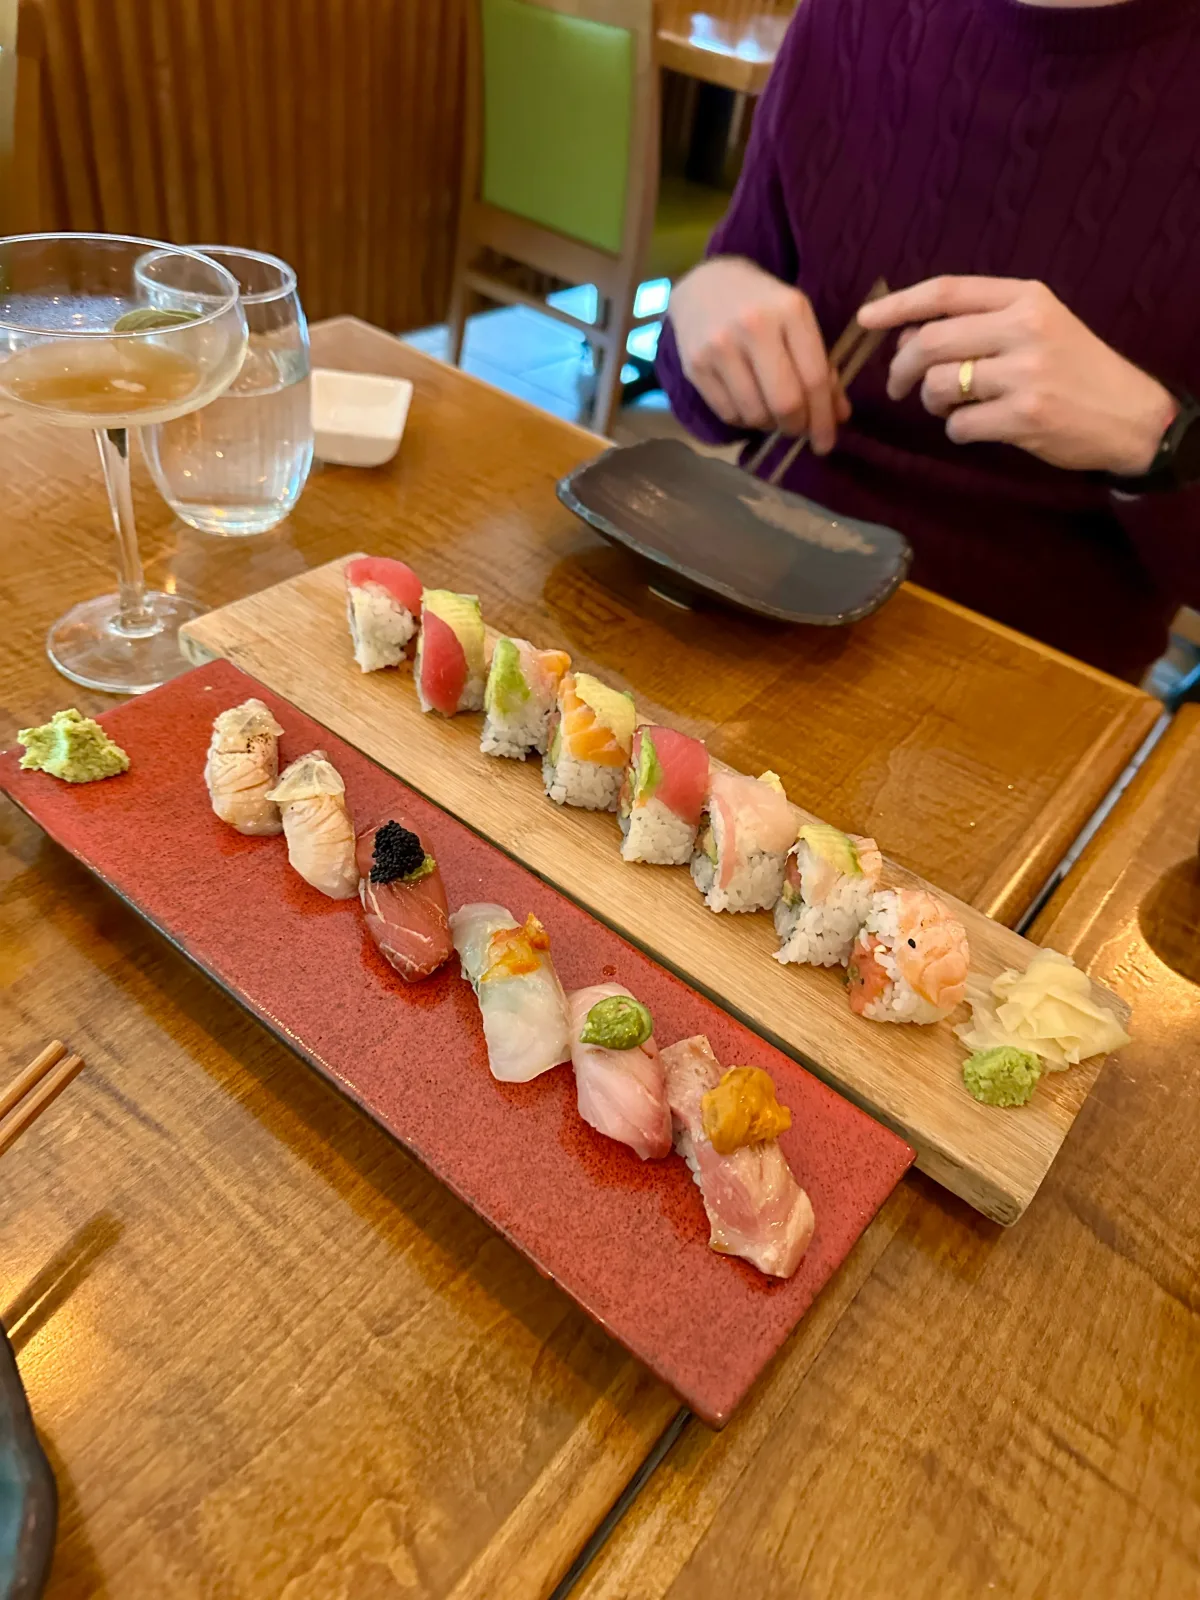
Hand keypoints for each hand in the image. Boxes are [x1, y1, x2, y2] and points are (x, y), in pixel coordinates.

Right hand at [668, 257, 849, 453]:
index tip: (826, 442)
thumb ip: (821, 366)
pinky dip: (745, 421)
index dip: (824, 418)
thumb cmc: (762, 304)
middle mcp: (754, 326)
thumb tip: (839, 416)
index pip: (814, 379)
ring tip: (774, 415)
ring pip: (755, 413)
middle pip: (785, 402)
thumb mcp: (798, 322)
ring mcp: (720, 347)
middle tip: (800, 431)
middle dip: (797, 426)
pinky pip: (728, 413)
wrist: (705, 283)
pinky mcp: (695, 365)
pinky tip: (751, 407)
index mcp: (790, 310)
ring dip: (770, 425)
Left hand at [856, 276, 1177, 475]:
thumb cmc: (1075, 369)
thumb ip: (981, 322)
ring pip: (939, 386)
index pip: (946, 291)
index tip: (866, 319)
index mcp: (1025, 297)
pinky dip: (957, 431)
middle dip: (902, 368)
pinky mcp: (1025, 415)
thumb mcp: (1039, 325)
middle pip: (930, 341)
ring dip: (930, 402)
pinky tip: (977, 428)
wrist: (1130, 415)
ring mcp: (1026, 372)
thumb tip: (908, 333)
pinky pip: (959, 424)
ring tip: (948, 407)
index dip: (898, 305)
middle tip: (899, 386)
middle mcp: (1025, 328)